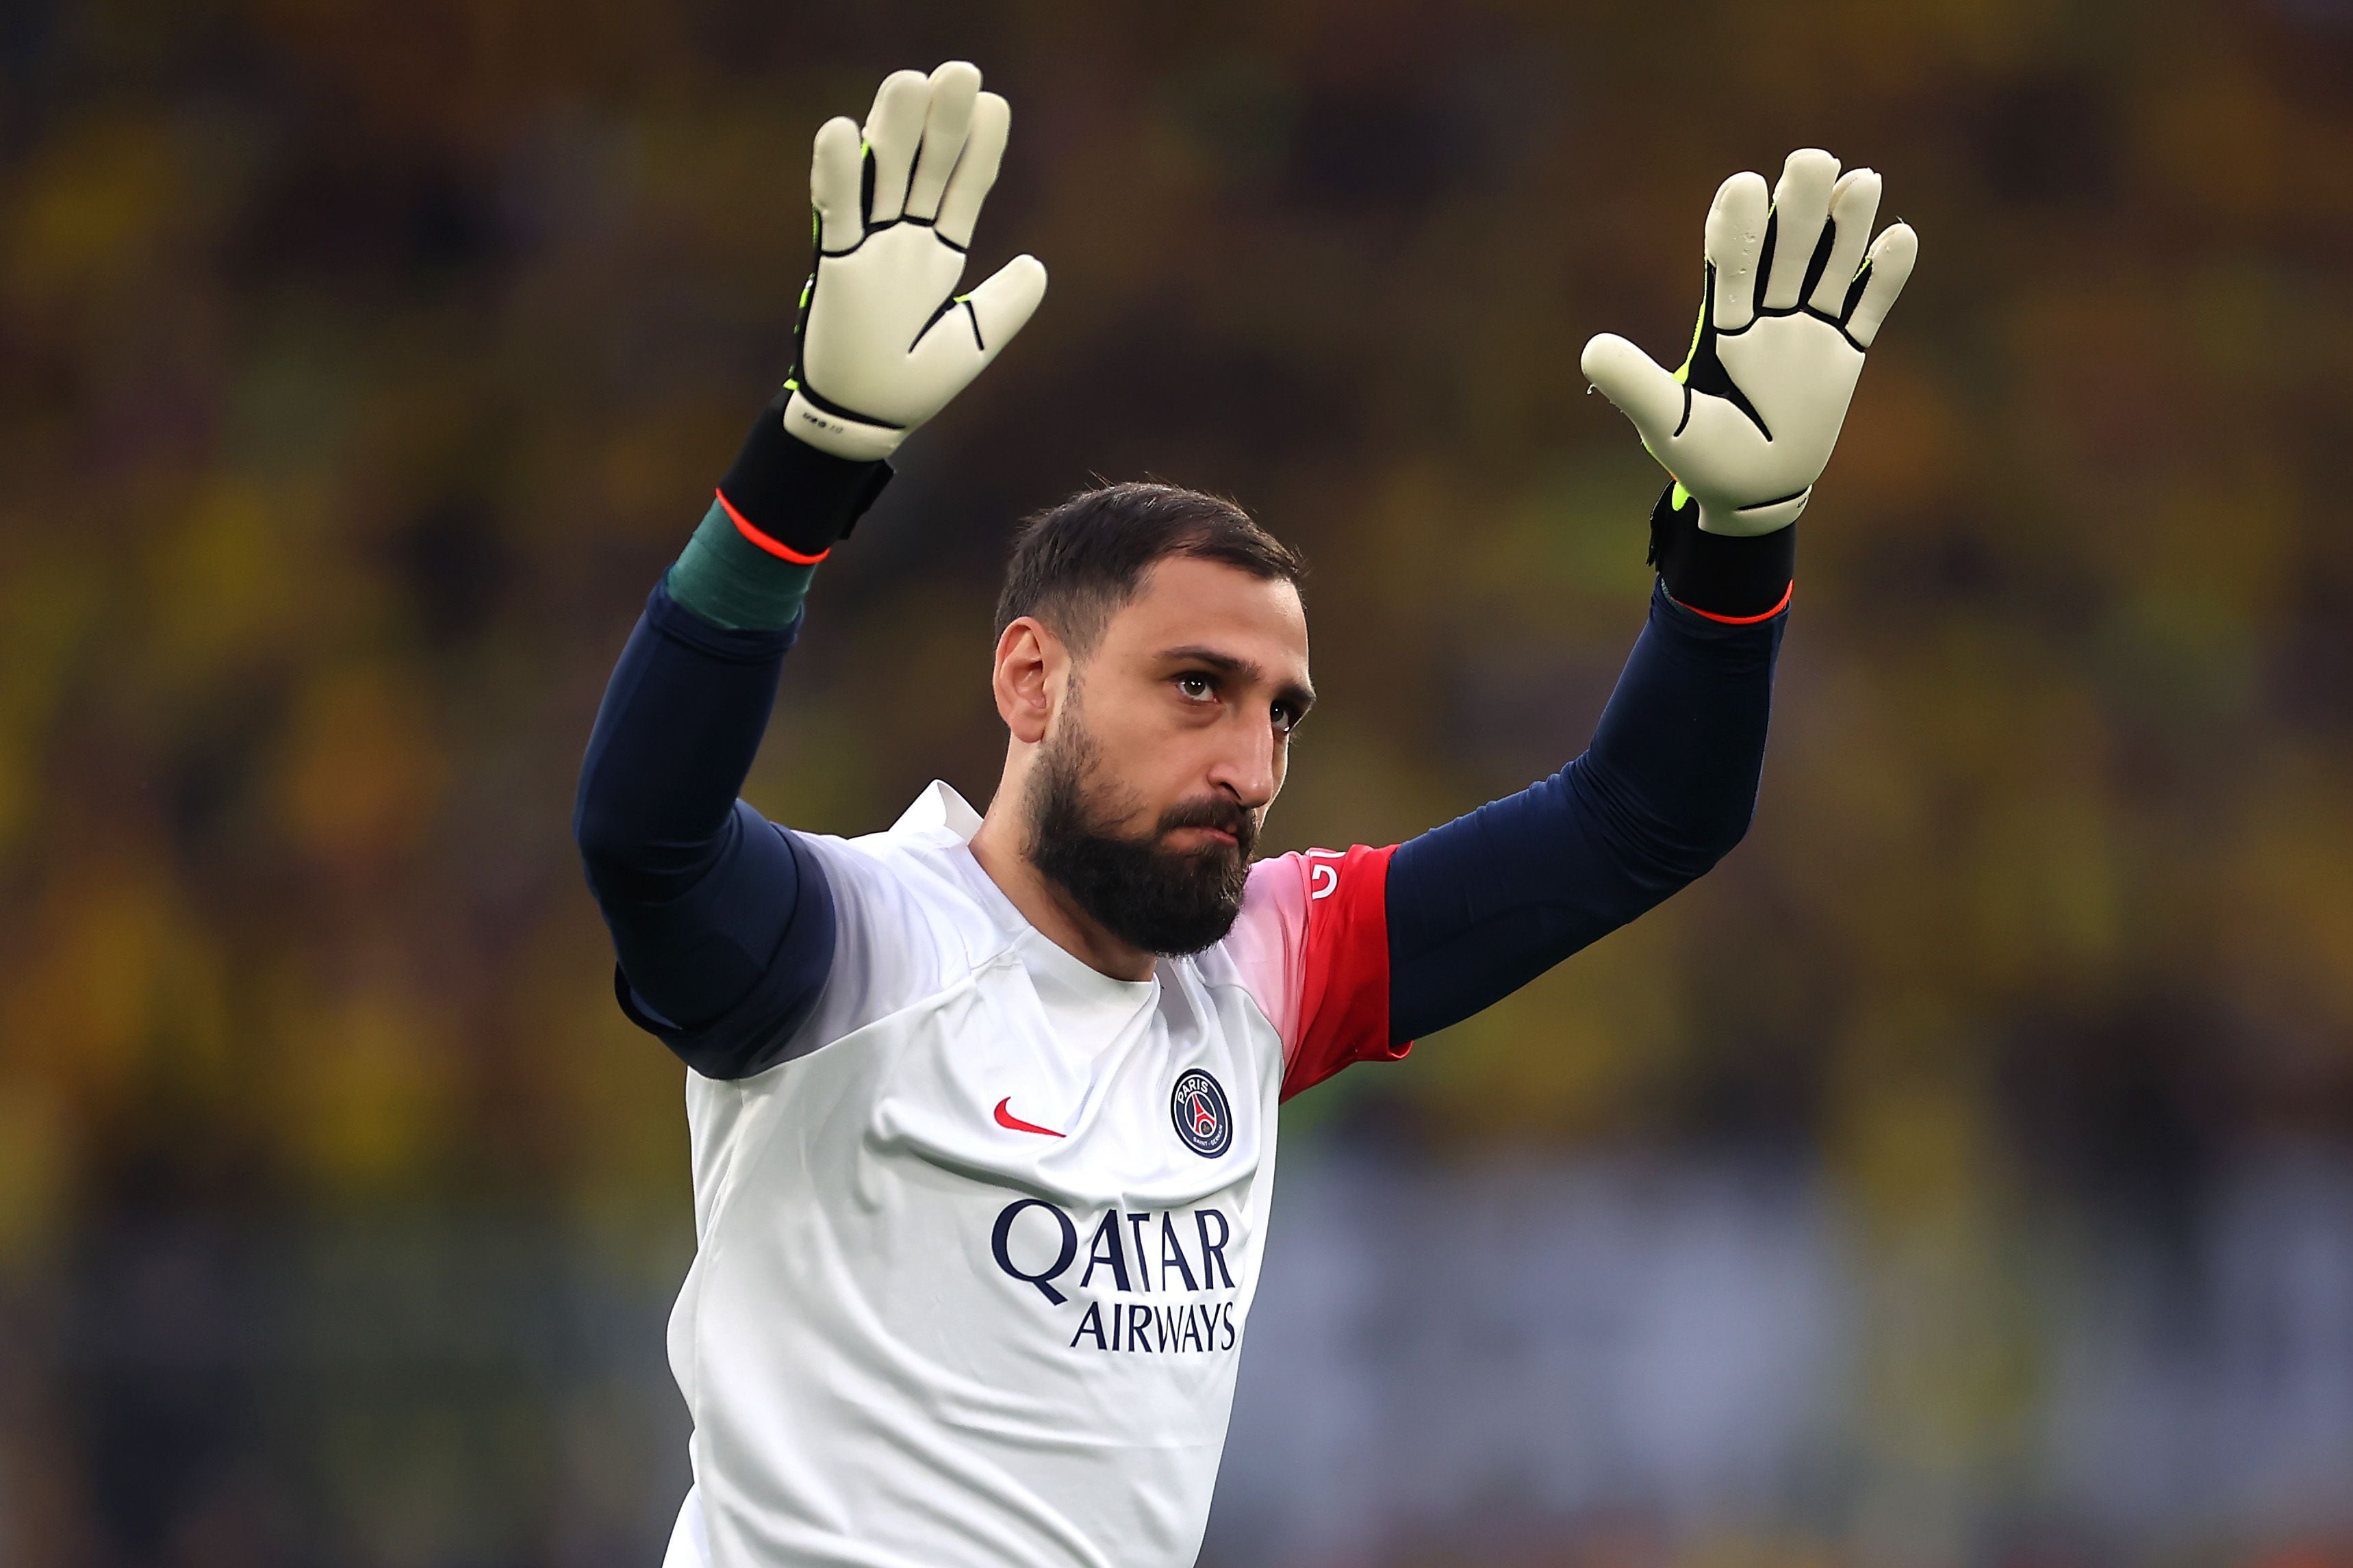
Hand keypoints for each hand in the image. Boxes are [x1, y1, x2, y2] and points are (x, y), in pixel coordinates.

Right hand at [783, 62, 1048, 460]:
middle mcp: (903, 242)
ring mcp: (868, 249)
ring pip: (882, 177)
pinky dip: (835, 174)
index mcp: (938, 255)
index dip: (980, 150)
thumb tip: (1037, 265)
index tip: (996, 105)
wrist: (864, 420)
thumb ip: (1005, 305)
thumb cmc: (914, 384)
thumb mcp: (973, 342)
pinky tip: (842, 131)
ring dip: (894, 130)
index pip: (963, 190)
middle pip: (925, 169)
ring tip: (911, 80)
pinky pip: (834, 214)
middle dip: (942, 123)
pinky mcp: (835, 267)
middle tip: (961, 72)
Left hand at [1581, 149, 1916, 534]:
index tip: (1743, 187)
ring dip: (1846, 227)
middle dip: (1798, 208)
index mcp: (1723, 323)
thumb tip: (1590, 352)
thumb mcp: (1668, 423)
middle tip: (1811, 160)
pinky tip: (1900, 237)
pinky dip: (1885, 277)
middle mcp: (1767, 315)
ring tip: (1862, 182)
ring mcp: (1809, 330)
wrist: (1753, 491)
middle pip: (1785, 251)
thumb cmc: (1703, 457)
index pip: (1729, 264)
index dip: (1736, 228)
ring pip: (1830, 267)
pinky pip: (1868, 308)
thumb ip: (1636, 386)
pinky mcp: (1845, 352)